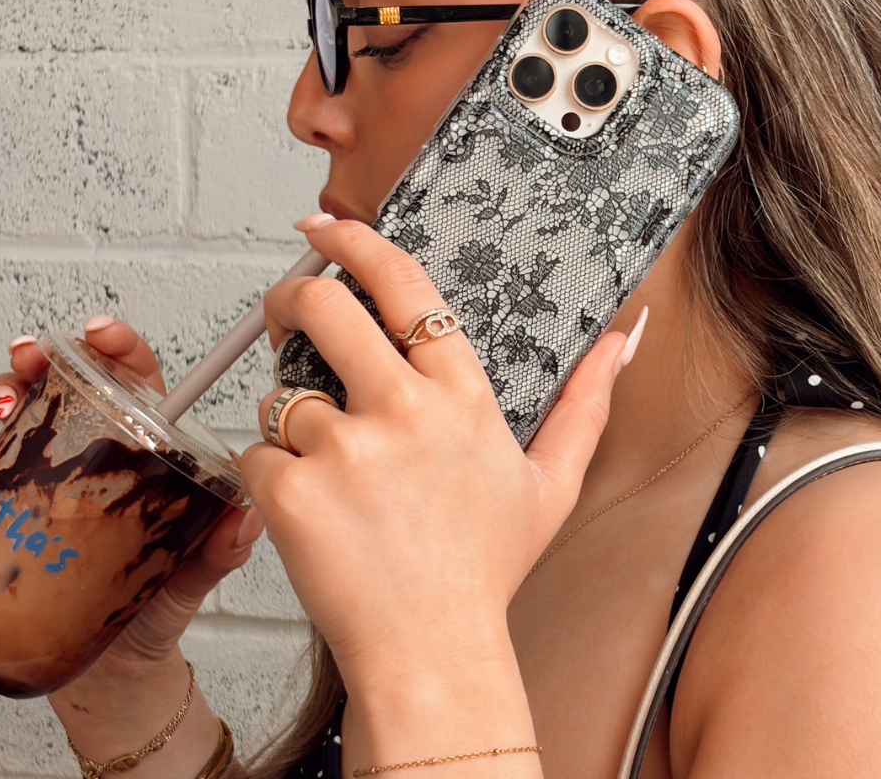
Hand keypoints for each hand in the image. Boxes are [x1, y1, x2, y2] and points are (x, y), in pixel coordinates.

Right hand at [0, 319, 262, 679]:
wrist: (113, 672)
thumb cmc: (158, 610)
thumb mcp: (195, 576)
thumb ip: (221, 550)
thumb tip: (246, 518)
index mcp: (147, 457)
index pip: (137, 386)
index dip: (120, 351)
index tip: (102, 333)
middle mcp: (98, 459)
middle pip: (73, 388)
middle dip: (51, 358)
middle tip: (36, 355)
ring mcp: (53, 482)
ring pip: (28, 417)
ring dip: (10, 390)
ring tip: (7, 395)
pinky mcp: (15, 509)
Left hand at [243, 216, 641, 694]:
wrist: (432, 652)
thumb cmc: (483, 568)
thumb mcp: (551, 482)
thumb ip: (588, 402)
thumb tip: (625, 339)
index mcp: (461, 398)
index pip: (403, 287)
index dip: (356, 243)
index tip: (328, 227)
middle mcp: (405, 412)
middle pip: (324, 309)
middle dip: (292, 298)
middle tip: (286, 310)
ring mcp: (346, 451)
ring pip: (282, 393)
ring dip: (291, 416)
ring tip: (330, 464)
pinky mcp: (294, 494)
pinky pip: (256, 452)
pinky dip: (272, 472)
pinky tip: (313, 508)